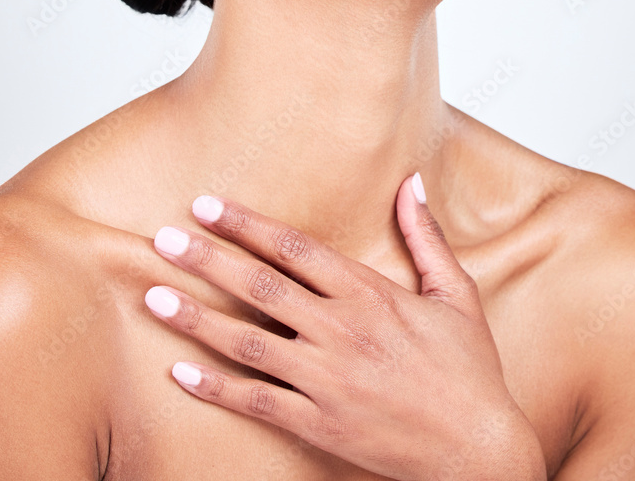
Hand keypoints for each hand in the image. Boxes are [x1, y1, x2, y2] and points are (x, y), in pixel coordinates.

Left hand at [144, 173, 545, 480]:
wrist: (481, 452)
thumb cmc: (470, 370)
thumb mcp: (456, 294)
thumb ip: (425, 236)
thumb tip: (411, 182)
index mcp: (370, 293)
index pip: (294, 247)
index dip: (246, 224)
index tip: (207, 205)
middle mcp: (341, 330)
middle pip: (260, 286)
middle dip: (206, 260)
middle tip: (161, 240)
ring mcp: (327, 380)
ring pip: (247, 342)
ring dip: (195, 318)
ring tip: (153, 296)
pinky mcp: (320, 424)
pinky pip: (257, 402)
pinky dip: (215, 388)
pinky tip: (180, 371)